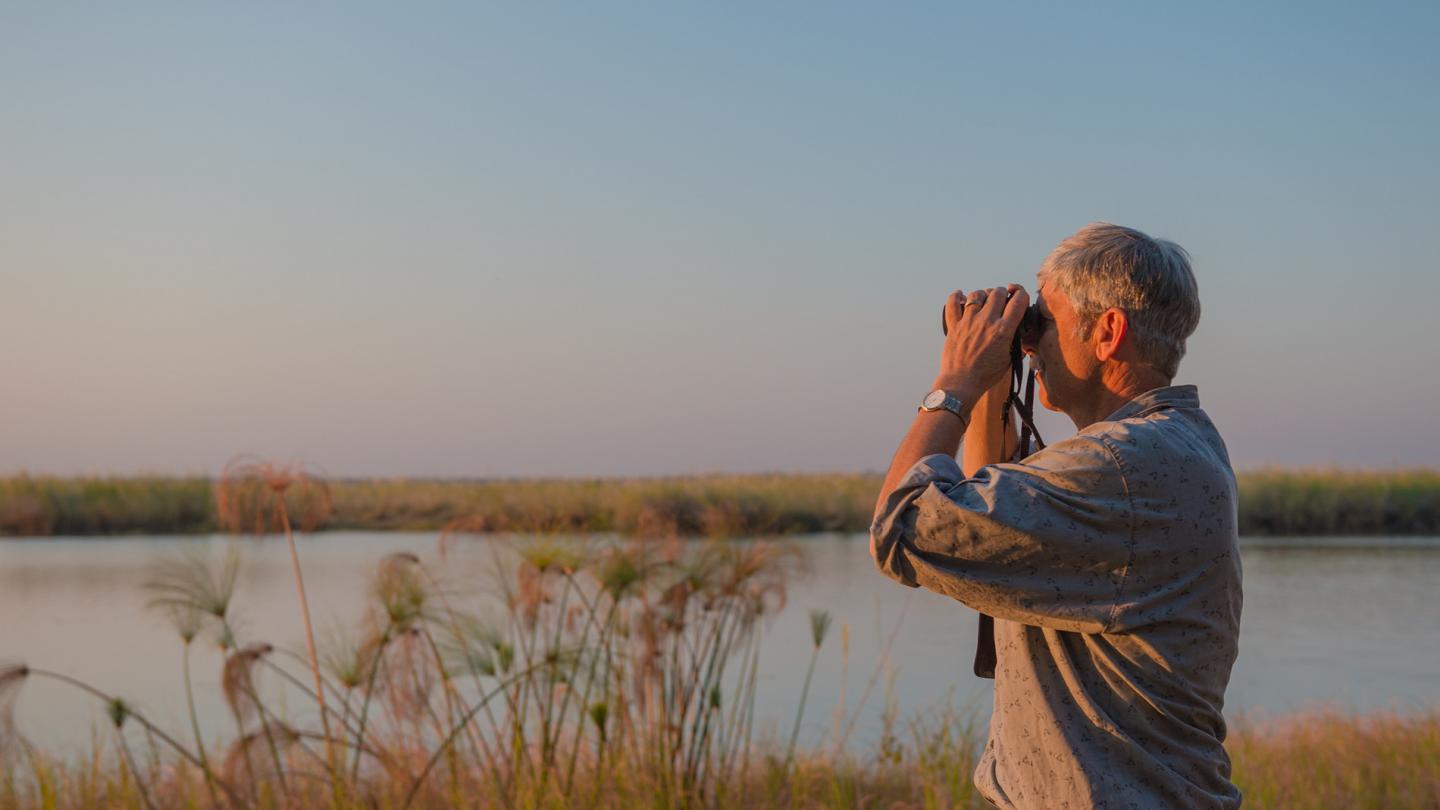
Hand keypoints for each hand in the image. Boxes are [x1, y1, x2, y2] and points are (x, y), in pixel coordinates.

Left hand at [934, 285, 1028, 401]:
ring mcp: (968, 322)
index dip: (1021, 294)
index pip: (1018, 301)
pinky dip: (956, 297)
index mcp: (1003, 330)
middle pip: (998, 293)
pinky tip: (960, 295)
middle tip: (1002, 299)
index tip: (1019, 296)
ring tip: (984, 301)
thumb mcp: (1008, 360)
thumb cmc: (985, 375)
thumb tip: (1020, 333)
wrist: (961, 383)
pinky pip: (952, 304)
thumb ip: (1015, 343)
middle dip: (1003, 293)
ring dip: (983, 294)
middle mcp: (986, 322)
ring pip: (977, 295)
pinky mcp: (954, 326)